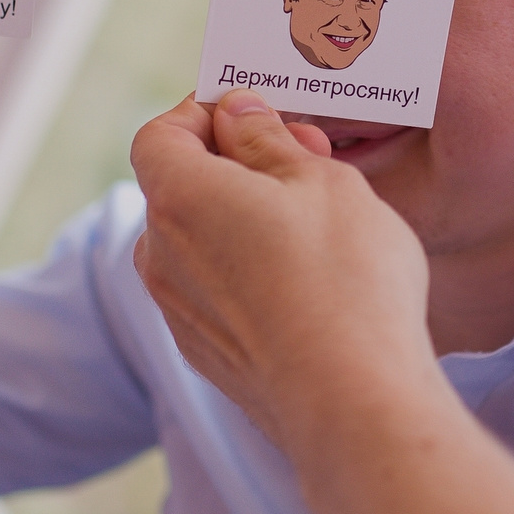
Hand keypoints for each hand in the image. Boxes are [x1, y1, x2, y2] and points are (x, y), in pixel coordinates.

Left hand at [130, 89, 436, 455]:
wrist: (352, 402)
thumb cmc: (343, 279)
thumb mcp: (320, 181)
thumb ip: (267, 141)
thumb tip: (236, 115)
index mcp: (178, 198)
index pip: (160, 134)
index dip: (203, 112)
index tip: (255, 111)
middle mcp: (160, 255)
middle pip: (180, 186)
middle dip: (237, 162)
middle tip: (309, 157)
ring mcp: (179, 312)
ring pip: (199, 241)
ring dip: (245, 217)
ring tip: (319, 220)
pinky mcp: (207, 355)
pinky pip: (215, 290)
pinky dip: (248, 269)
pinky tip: (310, 280)